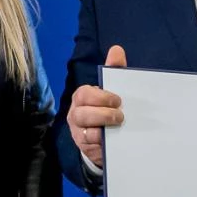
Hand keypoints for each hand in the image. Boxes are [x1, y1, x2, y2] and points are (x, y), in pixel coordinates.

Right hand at [67, 45, 126, 167]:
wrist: (105, 136)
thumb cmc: (107, 107)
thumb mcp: (112, 89)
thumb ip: (114, 71)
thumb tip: (117, 49)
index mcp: (82, 97)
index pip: (84, 94)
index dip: (100, 97)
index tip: (117, 100)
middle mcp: (76, 113)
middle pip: (81, 113)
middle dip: (102, 114)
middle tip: (120, 115)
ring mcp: (78, 131)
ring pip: (84, 130)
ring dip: (102, 128)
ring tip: (118, 126)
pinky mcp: (84, 146)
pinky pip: (89, 145)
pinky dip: (101, 142)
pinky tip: (113, 140)